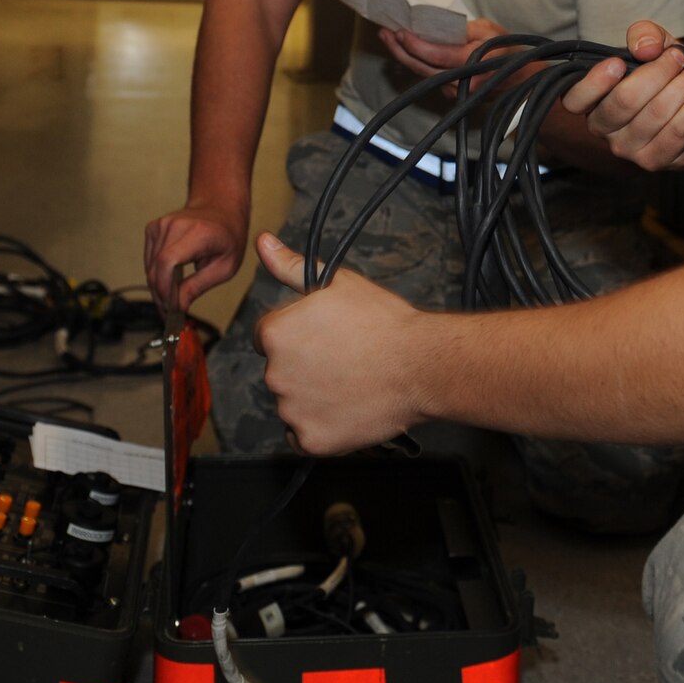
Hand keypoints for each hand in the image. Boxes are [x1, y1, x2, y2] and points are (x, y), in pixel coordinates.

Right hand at [144, 198, 248, 313]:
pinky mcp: (153, 228)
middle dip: (161, 296)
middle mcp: (175, 225)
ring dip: (158, 289)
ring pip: (149, 267)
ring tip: (172, 302)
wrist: (220, 208)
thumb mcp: (225, 267)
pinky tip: (169, 284)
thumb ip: (199, 286)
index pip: (167, 261)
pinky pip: (148, 260)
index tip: (172, 309)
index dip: (165, 288)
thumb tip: (177, 307)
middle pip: (156, 267)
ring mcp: (161, 224)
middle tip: (171, 316)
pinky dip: (156, 276)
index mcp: (198, 233)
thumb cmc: (228, 236)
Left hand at [254, 233, 425, 454]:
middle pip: (280, 370)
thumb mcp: (335, 283)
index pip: (270, 336)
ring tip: (350, 381)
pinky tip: (346, 406)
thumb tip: (263, 242)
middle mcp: (275, 373)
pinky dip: (321, 424)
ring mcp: (292, 411)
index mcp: (275, 333)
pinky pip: (303, 433)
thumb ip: (290, 266)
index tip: (325, 337)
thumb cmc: (382, 322)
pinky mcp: (311, 440)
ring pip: (292, 402)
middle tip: (343, 358)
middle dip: (304, 365)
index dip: (300, 334)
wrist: (421, 365)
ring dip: (312, 395)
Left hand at [378, 17, 507, 82]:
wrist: (521, 80)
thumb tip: (435, 25)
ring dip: (405, 57)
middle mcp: (463, 81)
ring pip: (424, 75)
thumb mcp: (489, 30)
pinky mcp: (452, 94)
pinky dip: (417, 64)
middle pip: (423, 69)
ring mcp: (457, 91)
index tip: (399, 32)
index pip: (438, 56)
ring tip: (389, 38)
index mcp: (474, 62)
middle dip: (401, 50)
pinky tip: (406, 50)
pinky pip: (431, 78)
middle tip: (384, 33)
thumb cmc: (506, 50)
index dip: (415, 45)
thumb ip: (464, 29)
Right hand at [561, 19, 683, 171]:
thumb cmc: (660, 72)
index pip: (575, 99)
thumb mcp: (650, 44)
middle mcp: (603, 128)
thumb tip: (647, 48)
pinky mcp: (655, 160)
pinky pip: (676, 134)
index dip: (594, 83)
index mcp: (591, 99)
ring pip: (655, 115)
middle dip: (659, 73)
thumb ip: (644, 35)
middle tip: (679, 57)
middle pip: (625, 101)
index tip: (618, 63)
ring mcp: (628, 148)